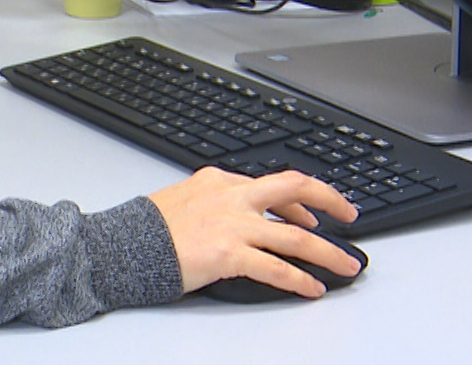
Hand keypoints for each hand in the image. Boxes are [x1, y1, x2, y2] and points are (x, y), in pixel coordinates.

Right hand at [147, 167, 360, 298]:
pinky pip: (276, 268)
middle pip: (295, 189)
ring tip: (346, 266)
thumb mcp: (185, 199)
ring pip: (295, 236)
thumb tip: (242, 219)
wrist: (122, 246)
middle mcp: (231, 197)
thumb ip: (217, 203)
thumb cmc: (148, 229)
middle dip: (330, 201)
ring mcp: (232, 225)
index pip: (274, 183)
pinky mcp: (228, 255)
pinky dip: (300, 280)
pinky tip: (313, 289)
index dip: (302, 199)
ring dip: (328, 253)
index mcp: (220, 181)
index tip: (314, 212)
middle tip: (350, 216)